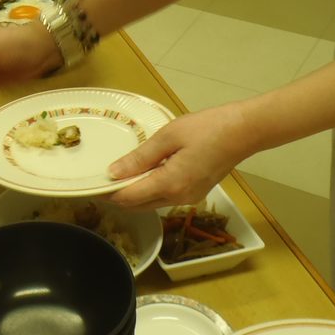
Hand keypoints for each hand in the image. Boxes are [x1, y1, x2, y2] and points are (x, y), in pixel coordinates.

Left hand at [105, 102, 254, 209]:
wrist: (244, 131)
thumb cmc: (207, 128)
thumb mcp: (168, 136)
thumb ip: (139, 157)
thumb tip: (113, 173)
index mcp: (170, 184)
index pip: (128, 198)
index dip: (107, 193)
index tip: (90, 185)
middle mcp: (179, 198)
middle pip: (138, 205)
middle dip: (118, 196)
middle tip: (100, 179)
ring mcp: (190, 197)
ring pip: (152, 203)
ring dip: (134, 193)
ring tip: (119, 174)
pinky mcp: (196, 192)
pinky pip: (165, 197)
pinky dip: (150, 189)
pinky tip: (144, 172)